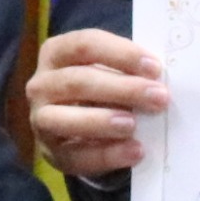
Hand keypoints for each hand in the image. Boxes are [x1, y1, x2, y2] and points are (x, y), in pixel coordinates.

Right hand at [26, 30, 166, 178]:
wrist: (75, 128)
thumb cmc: (98, 88)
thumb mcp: (107, 71)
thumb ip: (127, 70)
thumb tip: (159, 78)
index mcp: (56, 53)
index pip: (85, 45)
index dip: (121, 54)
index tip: (154, 68)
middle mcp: (41, 84)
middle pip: (78, 81)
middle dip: (122, 89)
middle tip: (158, 97)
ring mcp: (40, 119)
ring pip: (66, 119)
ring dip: (103, 121)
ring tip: (134, 124)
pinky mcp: (51, 152)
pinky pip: (75, 155)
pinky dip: (107, 155)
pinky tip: (133, 151)